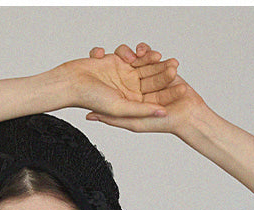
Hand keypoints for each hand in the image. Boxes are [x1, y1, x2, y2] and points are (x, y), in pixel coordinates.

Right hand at [60, 47, 178, 119]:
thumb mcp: (121, 108)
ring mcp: (123, 75)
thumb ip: (142, 110)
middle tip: (175, 66)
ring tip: (159, 56)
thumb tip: (163, 113)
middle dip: (163, 73)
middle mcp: (129, 90)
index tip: (183, 88)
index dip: (169, 94)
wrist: (71, 82)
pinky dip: (133, 53)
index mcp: (131, 104)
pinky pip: (129, 54)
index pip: (155, 99)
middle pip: (151, 80)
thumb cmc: (91, 98)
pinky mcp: (116, 61)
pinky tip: (138, 55)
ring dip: (151, 59)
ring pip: (143, 65)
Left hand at [84, 43, 205, 132]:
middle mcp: (134, 87)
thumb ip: (111, 118)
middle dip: (118, 57)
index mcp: (125, 99)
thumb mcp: (132, 122)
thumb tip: (89, 115)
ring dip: (135, 54)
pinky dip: (149, 52)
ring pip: (136, 59)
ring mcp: (147, 77)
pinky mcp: (159, 69)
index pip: (108, 81)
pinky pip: (150, 56)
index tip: (95, 60)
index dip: (99, 69)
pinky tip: (149, 53)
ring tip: (134, 55)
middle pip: (120, 66)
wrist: (188, 114)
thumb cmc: (161, 123)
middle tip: (119, 56)